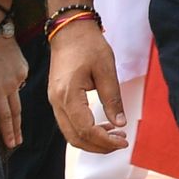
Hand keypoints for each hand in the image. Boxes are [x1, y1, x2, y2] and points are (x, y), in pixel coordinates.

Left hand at [0, 30, 26, 152]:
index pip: (4, 116)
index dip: (8, 132)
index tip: (12, 144)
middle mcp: (11, 85)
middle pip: (15, 112)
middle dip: (15, 129)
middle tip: (17, 142)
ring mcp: (19, 77)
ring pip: (16, 96)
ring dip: (13, 108)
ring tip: (12, 120)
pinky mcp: (23, 69)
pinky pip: (17, 82)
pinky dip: (11, 86)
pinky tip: (3, 79)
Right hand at [47, 15, 128, 153]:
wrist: (69, 32)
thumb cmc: (89, 46)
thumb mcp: (107, 70)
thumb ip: (112, 99)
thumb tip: (120, 124)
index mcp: (68, 95)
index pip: (85, 129)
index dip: (105, 141)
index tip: (124, 142)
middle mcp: (56, 102)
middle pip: (75, 137)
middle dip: (99, 146)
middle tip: (122, 143)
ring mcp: (54, 102)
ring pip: (70, 134)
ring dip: (92, 141)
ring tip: (116, 136)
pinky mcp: (57, 100)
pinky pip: (69, 124)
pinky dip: (85, 131)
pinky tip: (104, 127)